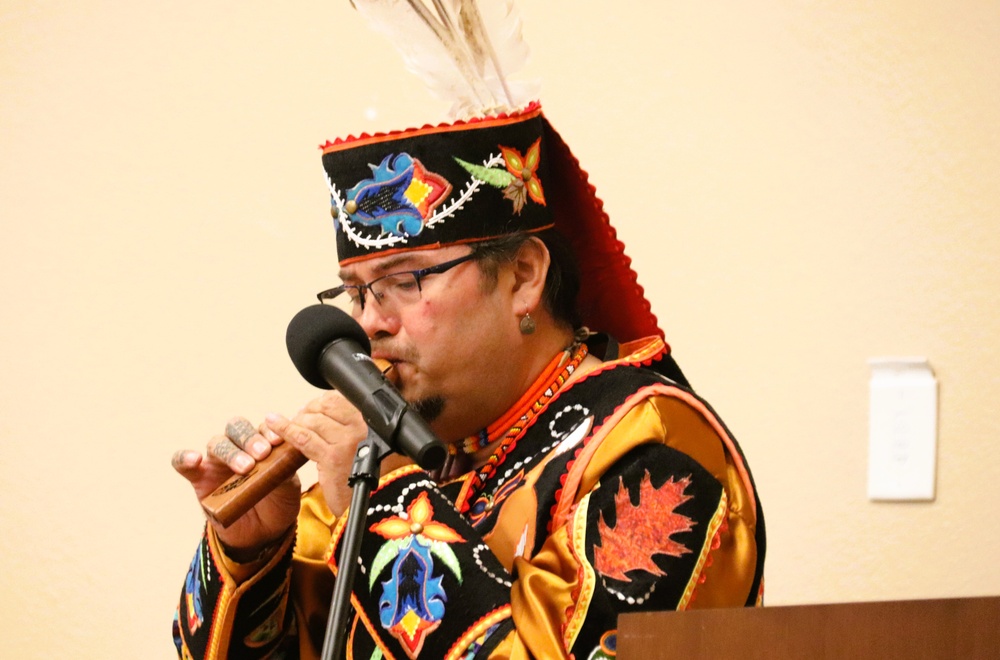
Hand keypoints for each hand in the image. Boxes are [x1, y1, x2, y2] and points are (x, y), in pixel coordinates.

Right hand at [173, 417, 300, 556]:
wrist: (263, 532)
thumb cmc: (277, 501)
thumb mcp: (287, 486)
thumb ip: (284, 469)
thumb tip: (284, 455)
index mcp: (261, 442)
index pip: (260, 427)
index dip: (268, 431)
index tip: (279, 442)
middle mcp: (237, 446)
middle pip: (236, 428)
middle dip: (249, 438)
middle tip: (262, 454)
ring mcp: (216, 462)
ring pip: (216, 443)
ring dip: (230, 452)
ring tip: (246, 468)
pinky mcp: (198, 479)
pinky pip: (182, 462)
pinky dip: (184, 458)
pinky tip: (194, 459)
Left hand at [264, 391, 413, 515]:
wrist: (378, 506)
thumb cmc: (374, 476)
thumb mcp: (370, 445)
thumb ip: (354, 428)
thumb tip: (326, 412)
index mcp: (372, 421)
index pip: (339, 399)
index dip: (320, 403)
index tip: (313, 409)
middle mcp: (362, 427)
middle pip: (324, 407)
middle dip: (307, 411)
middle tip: (299, 420)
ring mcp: (347, 441)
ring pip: (312, 421)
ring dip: (296, 421)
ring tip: (285, 426)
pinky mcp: (332, 458)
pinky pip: (303, 437)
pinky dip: (285, 429)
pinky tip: (274, 423)